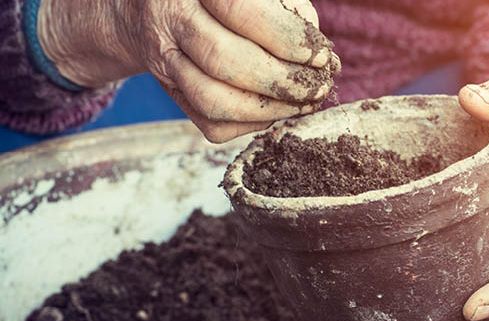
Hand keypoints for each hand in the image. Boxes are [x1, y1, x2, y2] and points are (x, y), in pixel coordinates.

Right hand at [39, 0, 339, 141]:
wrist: (150, 11)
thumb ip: (287, 7)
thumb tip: (322, 55)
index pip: (239, 10)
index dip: (286, 38)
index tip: (320, 55)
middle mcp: (169, 21)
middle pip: (223, 60)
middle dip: (281, 80)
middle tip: (318, 86)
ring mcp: (163, 62)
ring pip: (213, 100)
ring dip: (270, 110)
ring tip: (306, 103)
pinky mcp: (172, 94)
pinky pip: (211, 123)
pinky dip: (252, 124)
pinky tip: (279, 112)